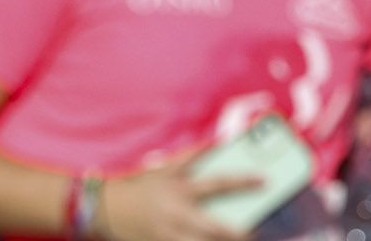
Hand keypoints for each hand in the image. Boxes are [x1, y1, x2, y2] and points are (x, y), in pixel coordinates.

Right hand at [96, 149, 260, 240]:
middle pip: (211, 226)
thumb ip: (195, 154)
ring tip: (242, 240)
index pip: (217, 184)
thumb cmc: (142, 185)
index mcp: (180, 189)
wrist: (106, 209)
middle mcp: (175, 214)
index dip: (242, 182)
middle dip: (236, 232)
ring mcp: (167, 235)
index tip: (264, 180)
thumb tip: (222, 141)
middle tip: (256, 232)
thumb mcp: (166, 167)